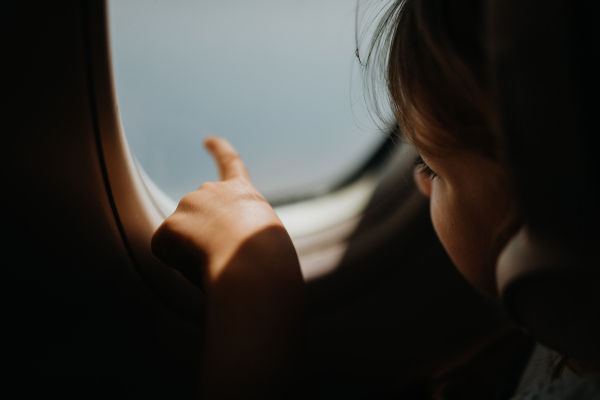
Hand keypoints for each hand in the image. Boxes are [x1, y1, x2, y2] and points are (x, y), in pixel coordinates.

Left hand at [151, 137, 303, 397]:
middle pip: (197, 214)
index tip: (208, 140)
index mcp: (243, 193)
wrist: (255, 264)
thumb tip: (221, 244)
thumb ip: (243, 228)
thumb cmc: (269, 258)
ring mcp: (189, 204)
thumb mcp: (265, 234)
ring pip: (182, 235)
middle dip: (201, 234)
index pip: (230, 164)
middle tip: (223, 256)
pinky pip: (165, 250)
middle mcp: (212, 191)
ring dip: (192, 250)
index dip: (219, 151)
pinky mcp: (170, 225)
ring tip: (217, 261)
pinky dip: (176, 261)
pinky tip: (198, 264)